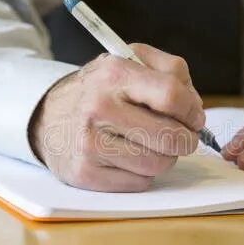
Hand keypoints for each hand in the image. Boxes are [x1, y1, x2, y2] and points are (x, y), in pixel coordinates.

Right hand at [29, 44, 204, 191]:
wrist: (47, 116)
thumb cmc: (100, 91)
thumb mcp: (130, 62)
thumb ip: (171, 72)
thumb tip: (196, 109)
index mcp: (114, 74)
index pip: (171, 95)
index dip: (192, 110)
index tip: (194, 117)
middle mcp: (98, 107)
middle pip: (170, 136)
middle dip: (186, 139)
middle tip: (182, 136)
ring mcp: (89, 143)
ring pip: (158, 163)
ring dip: (164, 158)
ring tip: (151, 145)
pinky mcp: (84, 173)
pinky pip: (139, 182)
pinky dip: (143, 173)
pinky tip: (129, 158)